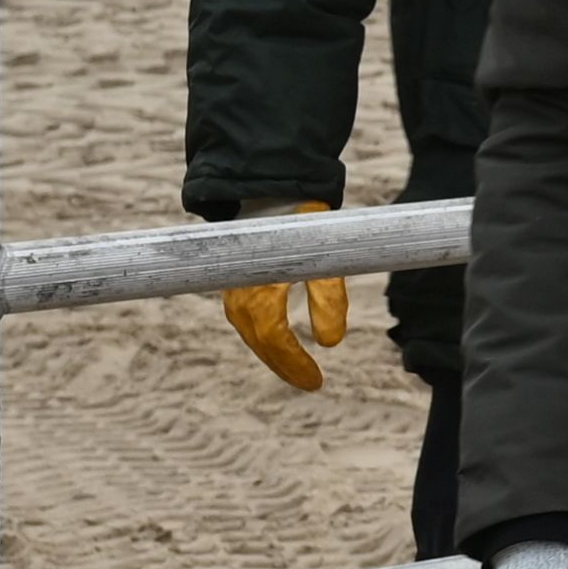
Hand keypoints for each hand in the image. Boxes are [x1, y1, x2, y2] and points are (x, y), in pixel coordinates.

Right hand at [218, 211, 350, 389]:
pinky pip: (250, 317)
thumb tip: (332, 342)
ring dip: (274, 353)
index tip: (316, 382)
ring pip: (253, 331)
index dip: (294, 363)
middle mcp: (239, 293)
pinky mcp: (238, 280)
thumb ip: (328, 296)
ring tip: (299, 371)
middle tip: (312, 383)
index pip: (275, 339)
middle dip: (286, 365)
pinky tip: (280, 343)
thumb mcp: (322, 254)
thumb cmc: (298, 217)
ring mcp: (235, 287)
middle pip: (262, 341)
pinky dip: (265, 335)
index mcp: (258, 289)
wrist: (268, 185)